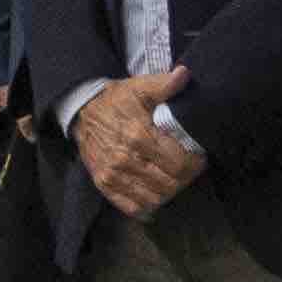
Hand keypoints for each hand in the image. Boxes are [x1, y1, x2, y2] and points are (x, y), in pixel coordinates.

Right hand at [71, 65, 202, 217]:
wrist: (82, 110)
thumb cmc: (117, 99)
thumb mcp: (140, 87)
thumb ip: (164, 84)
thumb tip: (185, 74)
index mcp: (139, 135)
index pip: (179, 163)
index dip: (195, 163)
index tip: (200, 157)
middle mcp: (126, 159)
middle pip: (170, 184)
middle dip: (186, 178)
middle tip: (190, 169)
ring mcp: (113, 174)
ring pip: (154, 198)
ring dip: (169, 192)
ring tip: (174, 180)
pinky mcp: (104, 184)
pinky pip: (131, 207)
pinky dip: (147, 206)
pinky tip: (156, 195)